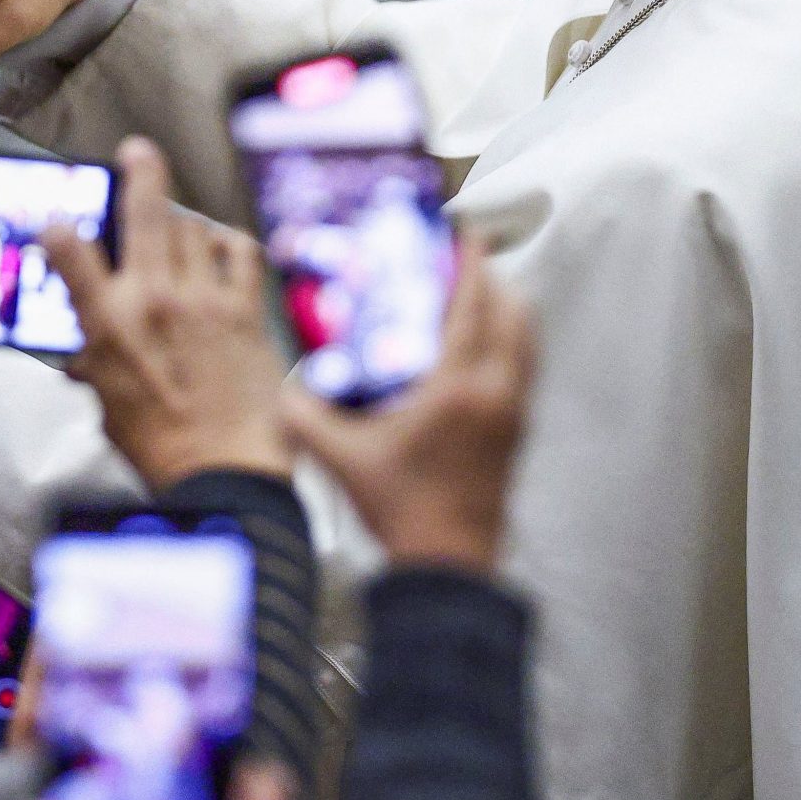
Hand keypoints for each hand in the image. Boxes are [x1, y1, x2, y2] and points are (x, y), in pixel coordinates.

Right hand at [45, 139, 289, 488]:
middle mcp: (155, 300)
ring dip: (181, 219)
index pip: (70, 250)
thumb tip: (84, 352)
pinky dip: (228, 243)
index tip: (56, 220)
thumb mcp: (106, 399)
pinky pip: (239, 252)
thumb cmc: (162, 446)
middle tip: (137, 151)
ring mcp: (204, 300)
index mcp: (110, 324)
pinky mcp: (244, 311)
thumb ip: (93, 361)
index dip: (58, 225)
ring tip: (176, 224)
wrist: (225, 471)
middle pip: (144, 211)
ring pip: (192, 226)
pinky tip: (221, 247)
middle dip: (139, 170)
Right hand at [281, 243, 533, 573]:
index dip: (471, 267)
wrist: (448, 564)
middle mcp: (495, 393)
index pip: (472, 310)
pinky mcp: (517, 434)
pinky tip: (482, 348)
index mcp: (457, 389)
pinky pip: (524, 368)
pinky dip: (511, 342)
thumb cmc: (401, 508)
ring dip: (507, 309)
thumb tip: (275, 387)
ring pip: (525, 341)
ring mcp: (512, 414)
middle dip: (493, 279)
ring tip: (478, 294)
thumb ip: (305, 418)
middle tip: (465, 258)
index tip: (466, 234)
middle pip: (511, 315)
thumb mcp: (343, 458)